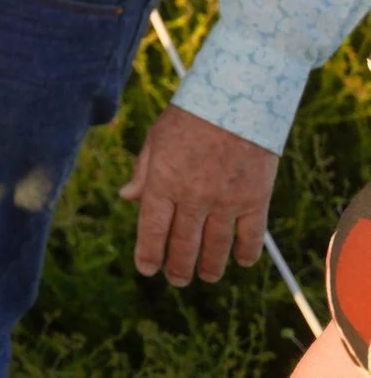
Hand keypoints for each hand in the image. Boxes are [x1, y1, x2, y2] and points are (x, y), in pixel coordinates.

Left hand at [119, 103, 280, 285]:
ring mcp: (226, 202)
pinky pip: (251, 237)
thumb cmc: (189, 117)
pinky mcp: (255, 200)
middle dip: (178, 267)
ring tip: (206, 276)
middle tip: (177, 280)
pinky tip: (240, 261)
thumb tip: (126, 198)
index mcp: (163, 182)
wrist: (237, 100)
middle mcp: (193, 197)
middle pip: (183, 244)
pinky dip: (245, 253)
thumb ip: (143, 172)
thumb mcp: (156, 140)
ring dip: (210, 267)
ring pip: (216, 247)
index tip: (146, 269)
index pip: (152, 229)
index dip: (148, 254)